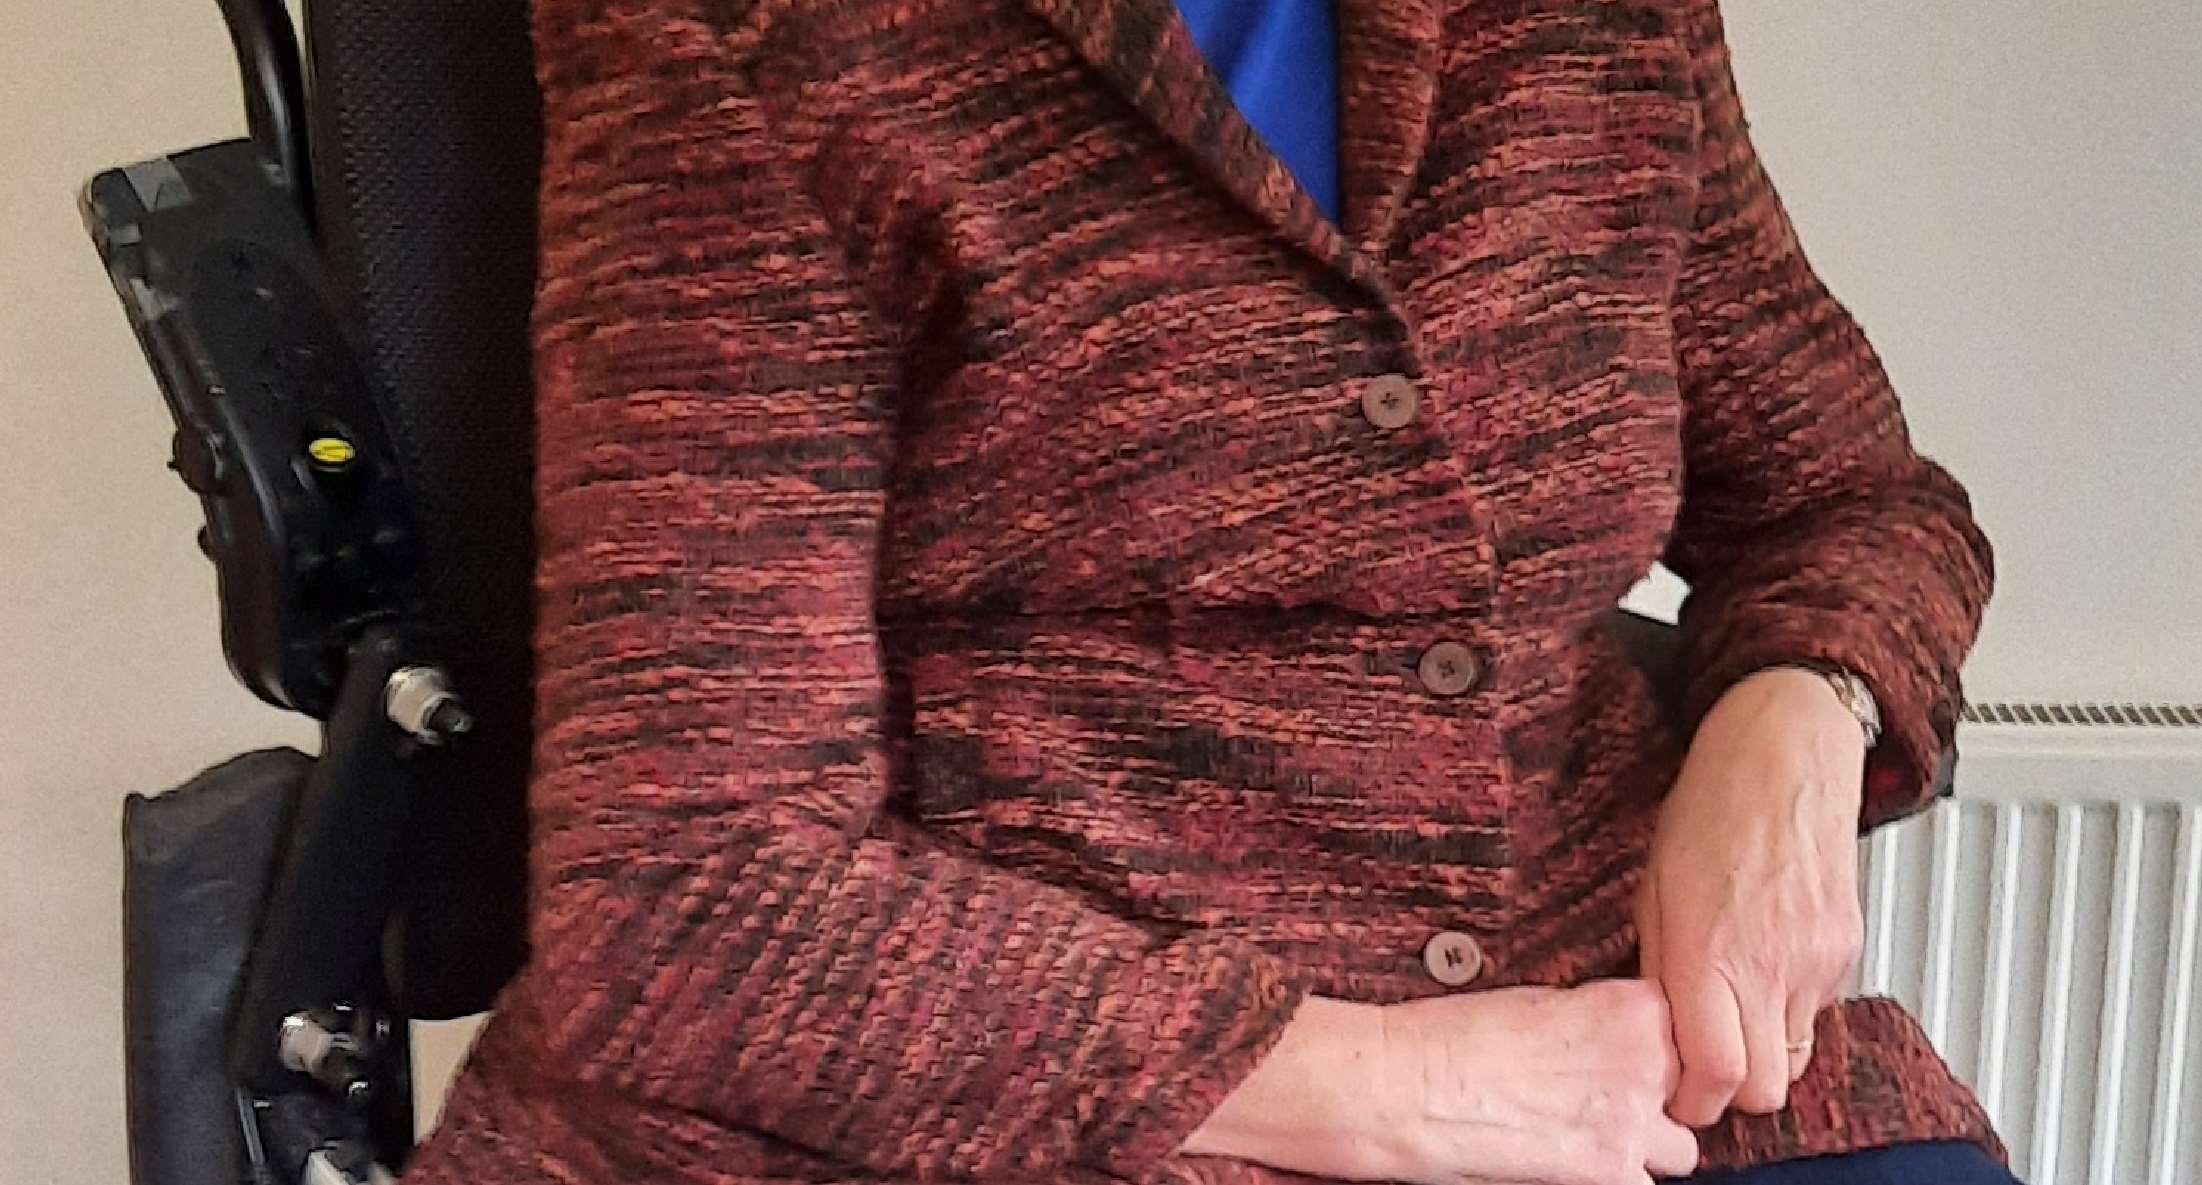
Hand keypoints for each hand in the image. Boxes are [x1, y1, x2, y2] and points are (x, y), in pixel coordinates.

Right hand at [1182, 982, 1698, 1184]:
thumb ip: (1596, 1021)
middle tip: (1601, 1100)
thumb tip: (1615, 1042)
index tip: (1625, 1057)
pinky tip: (1579, 1164)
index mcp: (1628, 1009)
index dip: (1653, 1047)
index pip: (1683, 1029)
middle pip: (1687, 1089)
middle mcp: (1646, 1065)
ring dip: (1646, 1145)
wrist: (1408, 1084)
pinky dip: (1618, 1177)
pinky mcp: (1608, 1175)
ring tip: (1592, 1138)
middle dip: (1655, 1097)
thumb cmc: (1453, 1035)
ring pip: (1679, 1149)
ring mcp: (1632, 1125)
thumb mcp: (1539, 1002)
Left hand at [1635, 666, 1867, 1126]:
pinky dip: (1788, 1012)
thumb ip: (1656, 969)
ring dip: (1761, 1053)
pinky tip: (1764, 971)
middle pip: (1763, 1089)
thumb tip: (1655, 1030)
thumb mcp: (1652, 890)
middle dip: (1730, 1092)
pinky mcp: (1846, 952)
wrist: (1784, 758)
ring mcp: (1816, 962)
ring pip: (1793, 1058)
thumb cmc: (1710, 810)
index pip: (1713, 1074)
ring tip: (1732, 1011)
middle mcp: (1769, 966)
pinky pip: (1816, 1014)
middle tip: (1703, 1067)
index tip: (1677, 1096)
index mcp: (1707, 953)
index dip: (1693, 1102)